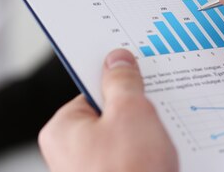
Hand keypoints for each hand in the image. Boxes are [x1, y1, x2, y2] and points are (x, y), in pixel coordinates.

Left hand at [39, 49, 177, 171]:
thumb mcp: (131, 113)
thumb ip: (123, 81)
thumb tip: (117, 61)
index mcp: (62, 130)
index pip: (90, 91)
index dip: (117, 82)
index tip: (137, 74)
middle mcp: (69, 155)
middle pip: (108, 116)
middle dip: (135, 112)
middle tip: (155, 111)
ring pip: (122, 140)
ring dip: (145, 137)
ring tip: (160, 142)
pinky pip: (129, 161)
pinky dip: (146, 158)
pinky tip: (161, 162)